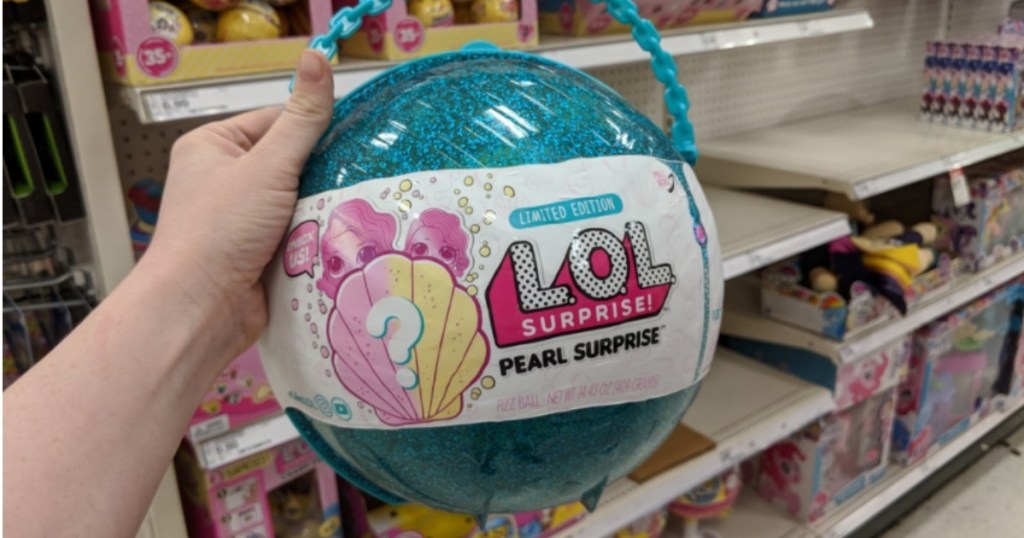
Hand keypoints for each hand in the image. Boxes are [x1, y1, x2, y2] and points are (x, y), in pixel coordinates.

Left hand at [145, 50, 334, 356]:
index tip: (357, 135)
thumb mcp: (268, 166)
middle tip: (365, 174)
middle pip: (292, 164)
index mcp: (213, 147)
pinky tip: (344, 236)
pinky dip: (316, 237)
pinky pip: (297, 234)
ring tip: (361, 206)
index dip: (315, 128)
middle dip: (324, 174)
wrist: (201, 310)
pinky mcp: (258, 252)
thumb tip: (318, 59)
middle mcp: (224, 180)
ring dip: (323, 208)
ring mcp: (241, 219)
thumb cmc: (220, 231)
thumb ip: (301, 120)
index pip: (276, 121)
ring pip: (299, 202)